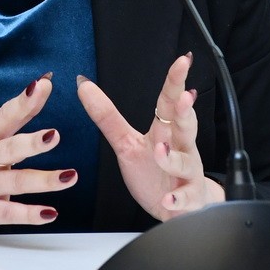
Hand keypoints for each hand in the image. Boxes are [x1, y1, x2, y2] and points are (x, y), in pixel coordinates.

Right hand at [0, 73, 77, 237]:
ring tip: (69, 177)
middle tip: (54, 136)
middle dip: (31, 142)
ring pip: (16, 182)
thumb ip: (15, 116)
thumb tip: (42, 85)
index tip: (42, 86)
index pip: (5, 115)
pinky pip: (10, 213)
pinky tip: (50, 213)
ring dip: (44, 180)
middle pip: (9, 148)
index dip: (24, 101)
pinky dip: (31, 214)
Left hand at [76, 53, 223, 220]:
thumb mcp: (126, 143)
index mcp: (165, 131)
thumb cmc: (155, 170)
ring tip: (160, 152)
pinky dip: (177, 200)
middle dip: (185, 110)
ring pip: (184, 162)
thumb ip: (106, 116)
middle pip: (185, 125)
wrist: (179, 207)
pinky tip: (168, 200)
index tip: (182, 61)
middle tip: (185, 95)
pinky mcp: (187, 199)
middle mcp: (180, 148)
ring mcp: (186, 173)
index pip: (170, 102)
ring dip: (172, 158)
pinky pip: (184, 199)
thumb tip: (83, 84)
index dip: (176, 82)